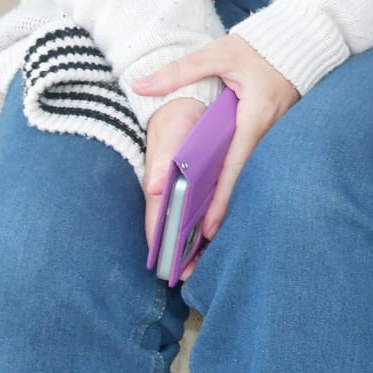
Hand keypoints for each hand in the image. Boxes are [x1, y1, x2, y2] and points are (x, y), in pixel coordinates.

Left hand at [134, 34, 300, 246]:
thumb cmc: (262, 45)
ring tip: (207, 230)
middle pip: (243, 177)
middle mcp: (268, 129)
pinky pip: (254, 159)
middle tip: (201, 243)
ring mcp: (275, 130)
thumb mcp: (220, 53)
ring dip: (230, 198)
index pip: (235, 166)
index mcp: (255, 116)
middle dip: (222, 211)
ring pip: (249, 171)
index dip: (221, 199)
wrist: (303, 37)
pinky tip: (225, 193)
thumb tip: (142, 84)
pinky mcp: (275, 127)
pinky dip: (239, 179)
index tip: (206, 227)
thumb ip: (180, 70)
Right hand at [141, 96, 207, 273]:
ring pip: (187, 220)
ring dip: (194, 242)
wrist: (190, 98)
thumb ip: (162, 156)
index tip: (168, 264)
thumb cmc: (177, 114)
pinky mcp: (199, 181)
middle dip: (178, 251)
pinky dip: (207, 223)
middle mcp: (168, 188)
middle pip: (172, 226)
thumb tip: (155, 186)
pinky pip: (202, 207)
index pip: (157, 218)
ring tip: (204, 265)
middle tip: (190, 274)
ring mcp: (183, 186)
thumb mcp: (170, 129)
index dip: (161, 241)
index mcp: (158, 180)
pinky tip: (216, 239)